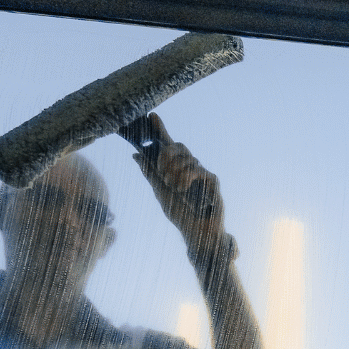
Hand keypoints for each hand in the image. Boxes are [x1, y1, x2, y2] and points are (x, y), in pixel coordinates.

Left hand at [125, 114, 225, 252]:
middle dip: (166, 155)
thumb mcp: (159, 192)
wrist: (196, 232)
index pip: (167, 144)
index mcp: (176, 169)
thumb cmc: (181, 214)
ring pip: (186, 159)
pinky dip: (185, 178)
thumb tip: (135, 154)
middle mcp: (189, 167)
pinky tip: (182, 189)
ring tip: (173, 188)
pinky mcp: (212, 181)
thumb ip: (149, 172)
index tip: (151, 115)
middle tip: (161, 171)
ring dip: (174, 173)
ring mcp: (202, 172)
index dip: (160, 130)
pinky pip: (197, 170)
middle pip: (177, 146)